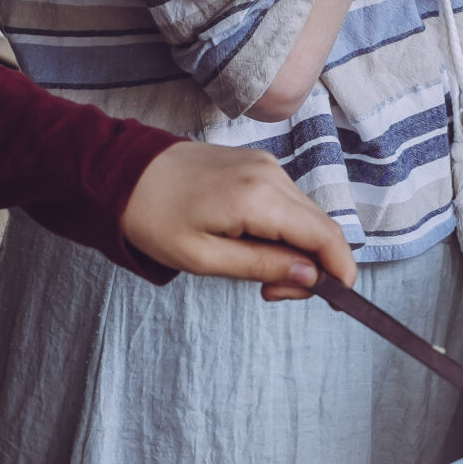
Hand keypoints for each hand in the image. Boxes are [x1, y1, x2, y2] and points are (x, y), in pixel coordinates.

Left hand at [120, 142, 360, 299]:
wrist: (121, 172)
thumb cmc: (153, 218)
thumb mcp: (205, 258)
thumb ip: (264, 266)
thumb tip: (312, 277)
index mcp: (259, 197)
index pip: (325, 236)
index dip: (341, 270)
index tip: (337, 299)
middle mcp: (271, 174)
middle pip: (321, 226)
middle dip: (312, 266)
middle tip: (273, 292)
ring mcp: (265, 164)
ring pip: (306, 215)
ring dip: (296, 249)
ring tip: (256, 271)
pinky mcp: (256, 164)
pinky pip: (288, 202)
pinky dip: (283, 229)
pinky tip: (252, 245)